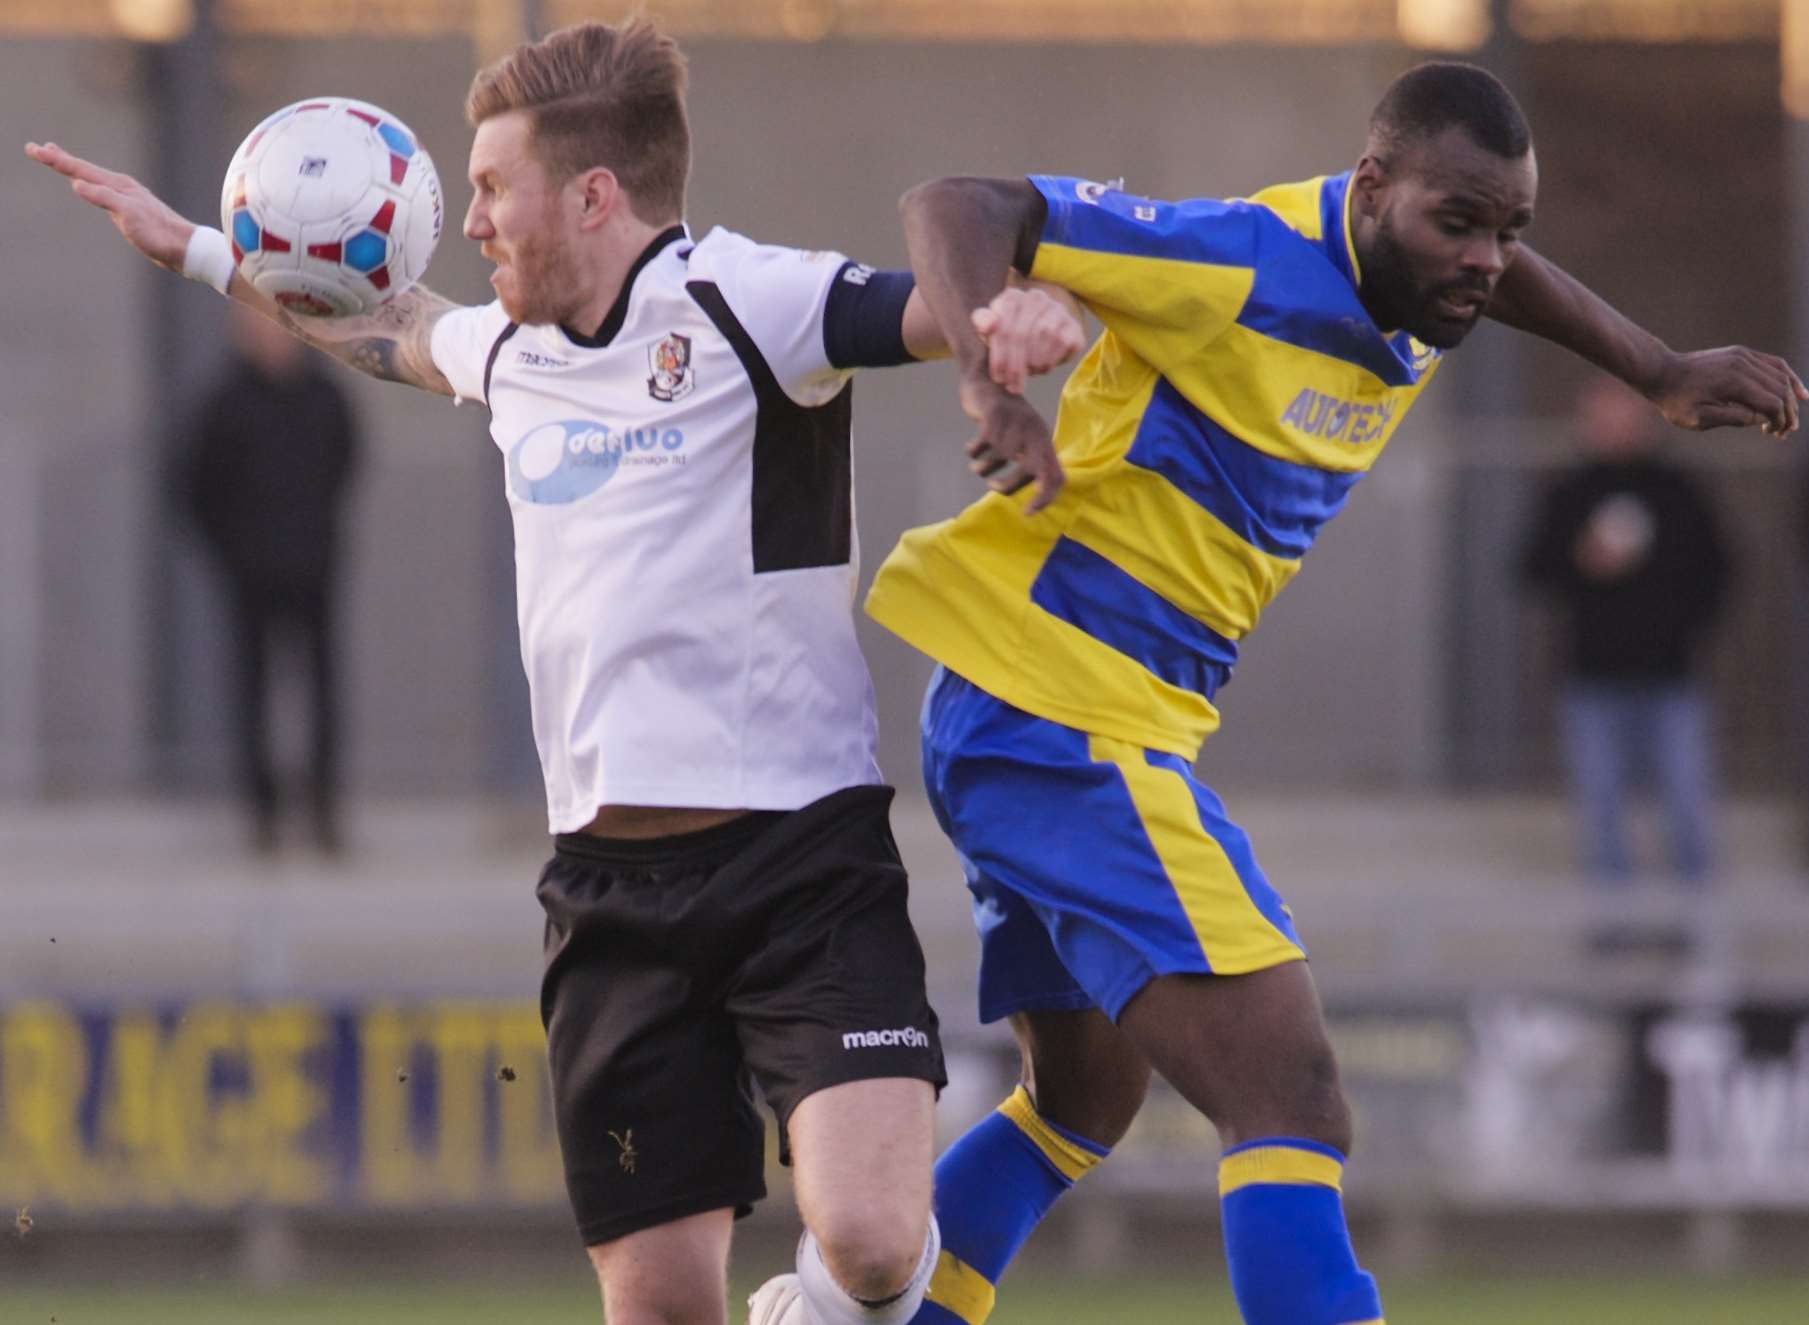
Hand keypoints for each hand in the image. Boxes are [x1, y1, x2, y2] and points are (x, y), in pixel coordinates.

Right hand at [24, 141, 195, 272]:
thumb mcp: (129, 216)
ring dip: (73, 167)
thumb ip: (104, 198)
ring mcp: (126, 196)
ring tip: (58, 159)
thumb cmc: (159, 234)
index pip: (80, 169)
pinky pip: (101, 189)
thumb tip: (76, 183)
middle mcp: (121, 186)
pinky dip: (88, 182)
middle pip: (84, 169)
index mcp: (118, 185)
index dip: (56, 160)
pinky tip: (88, 185)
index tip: (34, 149)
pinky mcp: (131, 208)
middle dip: (59, 159)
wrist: (186, 248)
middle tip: (35, 148)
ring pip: (93, 177)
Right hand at [958, 377, 1063, 512]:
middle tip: (993, 487)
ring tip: (977, 467)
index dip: (1045, 499)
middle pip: (1031, 470)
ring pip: (1001, 457)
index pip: (1056, 477)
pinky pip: (983, 445)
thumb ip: (1028, 460)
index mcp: (1044, 442)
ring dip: (983, 468)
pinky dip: (973, 452)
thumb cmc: (1004, 419)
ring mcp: (1016, 422)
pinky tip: (971, 449)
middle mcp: (1035, 431)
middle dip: (1009, 486)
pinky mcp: (995, 414)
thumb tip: (1024, 492)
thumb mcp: (1022, 438)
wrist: (988, 378)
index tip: (1027, 512)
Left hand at [972, 286, 1085, 394]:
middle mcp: (1036, 298)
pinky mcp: (1074, 326)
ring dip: (1033, 364)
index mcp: (1012, 297)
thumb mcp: (989, 327)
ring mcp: (1058, 310)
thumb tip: (990, 325)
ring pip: (1043, 339)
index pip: (1003, 328)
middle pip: (1022, 335)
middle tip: (1012, 387)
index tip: (998, 379)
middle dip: (1015, 366)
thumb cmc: (1008, 332)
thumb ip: (982, 321)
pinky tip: (1042, 368)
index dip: (1000, 357)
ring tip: (1027, 373)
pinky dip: (1050, 361)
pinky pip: (1062, 345)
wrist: (1039, 330)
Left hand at [1647, 346, 1807, 435]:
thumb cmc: (1676, 401)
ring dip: (1790, 397)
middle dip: (1788, 412)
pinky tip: (1797, 391)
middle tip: (1784, 432)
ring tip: (1791, 417)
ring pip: (1781, 375)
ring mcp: (1744, 355)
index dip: (1779, 421)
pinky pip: (1773, 363)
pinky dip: (1787, 377)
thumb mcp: (1698, 419)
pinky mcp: (1742, 353)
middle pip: (1781, 390)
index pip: (1772, 403)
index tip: (1774, 434)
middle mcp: (1743, 364)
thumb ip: (1733, 418)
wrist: (1661, 372)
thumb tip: (1762, 418)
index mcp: (1734, 382)